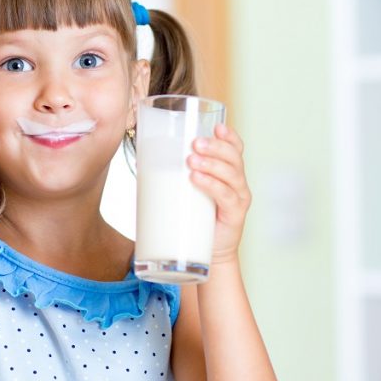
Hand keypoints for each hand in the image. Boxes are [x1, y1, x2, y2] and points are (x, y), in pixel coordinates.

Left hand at [187, 123, 251, 263]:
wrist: (208, 255)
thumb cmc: (194, 219)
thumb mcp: (187, 193)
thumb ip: (173, 176)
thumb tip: (141, 159)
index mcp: (228, 173)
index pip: (235, 148)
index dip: (229, 136)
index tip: (216, 126)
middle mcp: (238, 182)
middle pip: (233, 157)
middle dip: (215, 147)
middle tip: (194, 143)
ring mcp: (239, 198)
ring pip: (231, 173)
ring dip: (211, 163)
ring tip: (191, 160)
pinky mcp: (235, 214)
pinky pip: (226, 195)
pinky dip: (211, 185)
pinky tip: (196, 178)